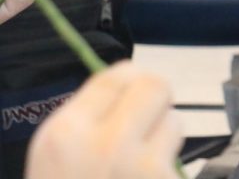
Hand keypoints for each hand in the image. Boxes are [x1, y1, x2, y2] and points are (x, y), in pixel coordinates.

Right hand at [27, 62, 183, 178]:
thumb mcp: (53, 154)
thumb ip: (86, 117)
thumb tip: (124, 88)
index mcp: (67, 131)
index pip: (117, 75)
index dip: (130, 79)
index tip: (132, 89)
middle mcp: (109, 143)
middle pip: (156, 85)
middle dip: (155, 98)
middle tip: (147, 117)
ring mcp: (144, 167)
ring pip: (174, 122)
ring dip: (163, 135)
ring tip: (141, 159)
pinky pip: (179, 159)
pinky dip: (167, 167)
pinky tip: (146, 178)